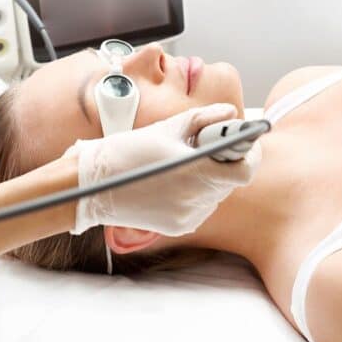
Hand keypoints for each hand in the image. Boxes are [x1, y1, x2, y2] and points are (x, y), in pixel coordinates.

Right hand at [67, 103, 261, 236]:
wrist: (93, 185)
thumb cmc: (128, 151)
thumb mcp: (167, 128)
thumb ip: (204, 119)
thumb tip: (230, 113)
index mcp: (197, 172)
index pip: (245, 169)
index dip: (248, 154)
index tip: (243, 142)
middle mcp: (197, 200)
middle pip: (230, 181)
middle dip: (224, 162)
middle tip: (206, 145)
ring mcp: (189, 217)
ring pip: (215, 195)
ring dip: (209, 178)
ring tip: (183, 163)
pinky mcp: (179, 227)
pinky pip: (200, 208)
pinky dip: (195, 194)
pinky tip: (173, 182)